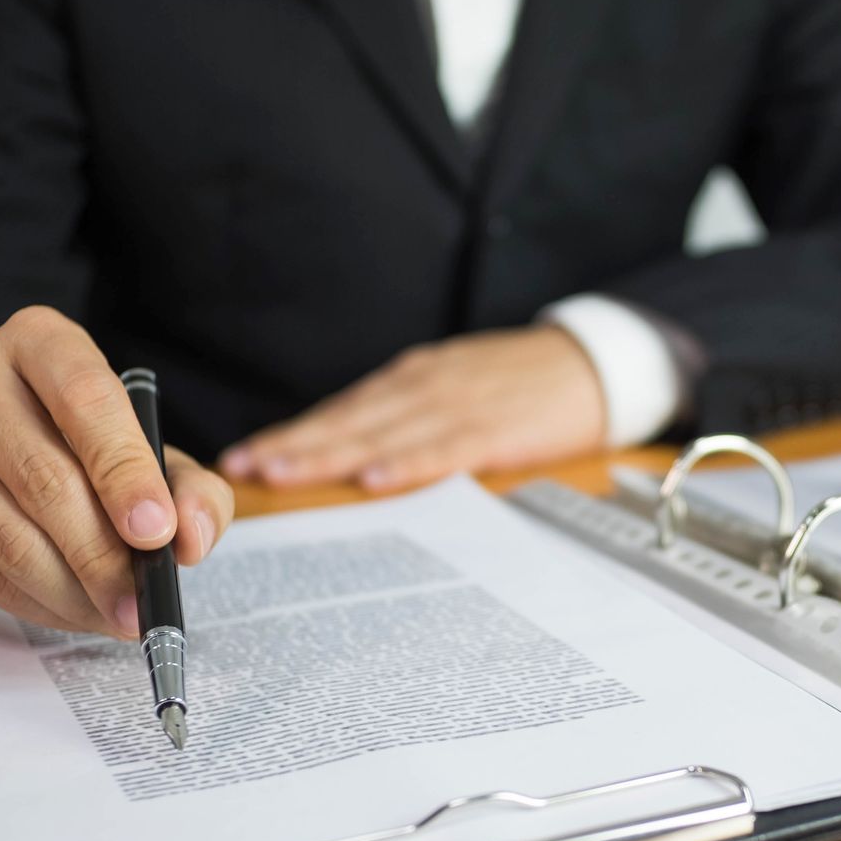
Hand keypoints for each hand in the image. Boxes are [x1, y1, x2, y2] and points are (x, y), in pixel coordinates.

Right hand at [0, 306, 235, 636]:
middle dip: (104, 554)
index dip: (125, 472)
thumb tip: (192, 538)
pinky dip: (41, 603)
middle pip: (45, 478)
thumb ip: (191, 490)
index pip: (85, 399)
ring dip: (74, 591)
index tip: (157, 533)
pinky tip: (75, 609)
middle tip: (142, 601)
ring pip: (9, 535)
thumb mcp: (147, 454)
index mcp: (41, 342)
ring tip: (118, 615)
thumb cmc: (76, 449)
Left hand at [220, 326, 604, 490]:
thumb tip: (354, 456)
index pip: (342, 411)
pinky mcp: (496, 427)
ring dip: (328, 454)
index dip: (292, 434)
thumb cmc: (525, 385)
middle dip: (293, 445)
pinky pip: (443, 448)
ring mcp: (460, 403)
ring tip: (282, 473)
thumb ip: (411, 417)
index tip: (244, 457)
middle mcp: (427, 385)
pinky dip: (406, 463)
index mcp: (415, 379)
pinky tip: (373, 477)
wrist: (597, 363)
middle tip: (243, 469)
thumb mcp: (459, 387)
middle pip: (349, 420)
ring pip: (381, 432)